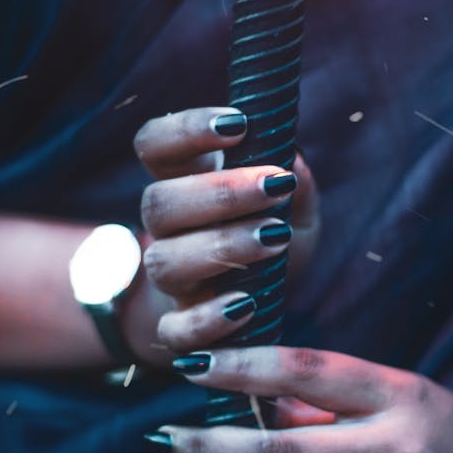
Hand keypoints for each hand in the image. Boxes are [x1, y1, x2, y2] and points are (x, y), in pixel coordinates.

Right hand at [129, 107, 319, 358]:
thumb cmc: (272, 238)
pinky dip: (208, 320)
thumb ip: (297, 184)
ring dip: (222, 246)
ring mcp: (168, 279)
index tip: (238, 123)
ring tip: (276, 239)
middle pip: (158, 203)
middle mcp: (165, 229)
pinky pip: (176, 330)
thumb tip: (293, 163)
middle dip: (218, 192)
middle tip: (276, 184)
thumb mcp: (296, 208)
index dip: (183, 130)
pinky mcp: (179, 327)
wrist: (257, 306)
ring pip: (165, 261)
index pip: (154, 145)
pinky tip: (247, 305)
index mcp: (184, 182)